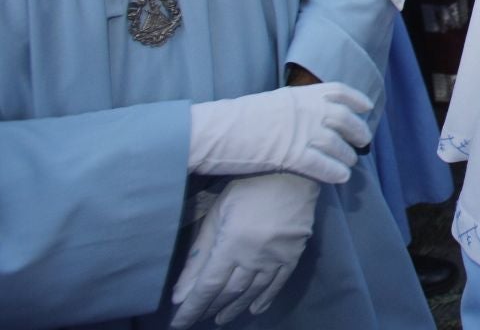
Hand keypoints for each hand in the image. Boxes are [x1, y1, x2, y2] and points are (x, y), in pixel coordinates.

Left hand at [171, 173, 319, 326]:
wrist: (294, 171)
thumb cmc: (248, 187)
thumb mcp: (216, 215)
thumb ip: (198, 255)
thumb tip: (180, 293)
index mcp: (231, 245)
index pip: (207, 287)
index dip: (192, 308)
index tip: (179, 324)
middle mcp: (254, 257)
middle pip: (229, 292)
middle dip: (210, 308)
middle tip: (198, 318)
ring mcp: (277, 257)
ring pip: (252, 292)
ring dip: (235, 308)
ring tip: (221, 318)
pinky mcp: (294, 254)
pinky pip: (278, 283)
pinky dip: (266, 299)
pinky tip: (255, 309)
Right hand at [187, 83, 372, 182]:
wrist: (212, 131)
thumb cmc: (233, 119)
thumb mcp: (268, 103)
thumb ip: (291, 107)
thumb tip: (303, 117)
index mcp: (299, 94)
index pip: (337, 90)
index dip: (355, 98)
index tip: (366, 107)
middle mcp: (306, 110)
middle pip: (344, 118)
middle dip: (358, 130)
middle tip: (364, 142)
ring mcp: (300, 132)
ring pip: (336, 144)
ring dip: (347, 155)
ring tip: (351, 164)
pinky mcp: (291, 156)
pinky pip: (322, 165)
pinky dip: (335, 171)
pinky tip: (341, 178)